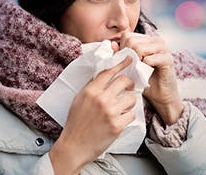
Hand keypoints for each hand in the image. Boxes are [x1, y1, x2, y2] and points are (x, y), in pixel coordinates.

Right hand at [49, 56, 135, 174]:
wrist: (74, 146)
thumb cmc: (75, 123)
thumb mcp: (79, 99)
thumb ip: (92, 87)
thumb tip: (105, 75)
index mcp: (90, 91)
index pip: (109, 72)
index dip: (121, 64)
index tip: (129, 59)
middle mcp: (101, 99)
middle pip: (124, 81)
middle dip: (130, 83)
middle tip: (129, 87)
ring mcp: (110, 112)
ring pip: (131, 98)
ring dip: (130, 101)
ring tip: (124, 106)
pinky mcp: (117, 125)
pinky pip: (132, 114)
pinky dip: (128, 116)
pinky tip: (121, 119)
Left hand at [117, 32, 183, 124]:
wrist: (160, 95)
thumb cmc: (144, 79)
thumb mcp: (129, 65)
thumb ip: (121, 54)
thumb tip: (112, 44)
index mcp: (147, 39)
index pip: (127, 35)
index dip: (123, 48)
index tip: (126, 61)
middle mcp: (156, 40)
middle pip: (132, 41)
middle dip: (128, 56)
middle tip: (132, 67)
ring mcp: (163, 48)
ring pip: (139, 48)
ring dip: (135, 62)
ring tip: (138, 70)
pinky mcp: (168, 59)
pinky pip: (148, 59)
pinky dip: (143, 68)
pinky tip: (146, 73)